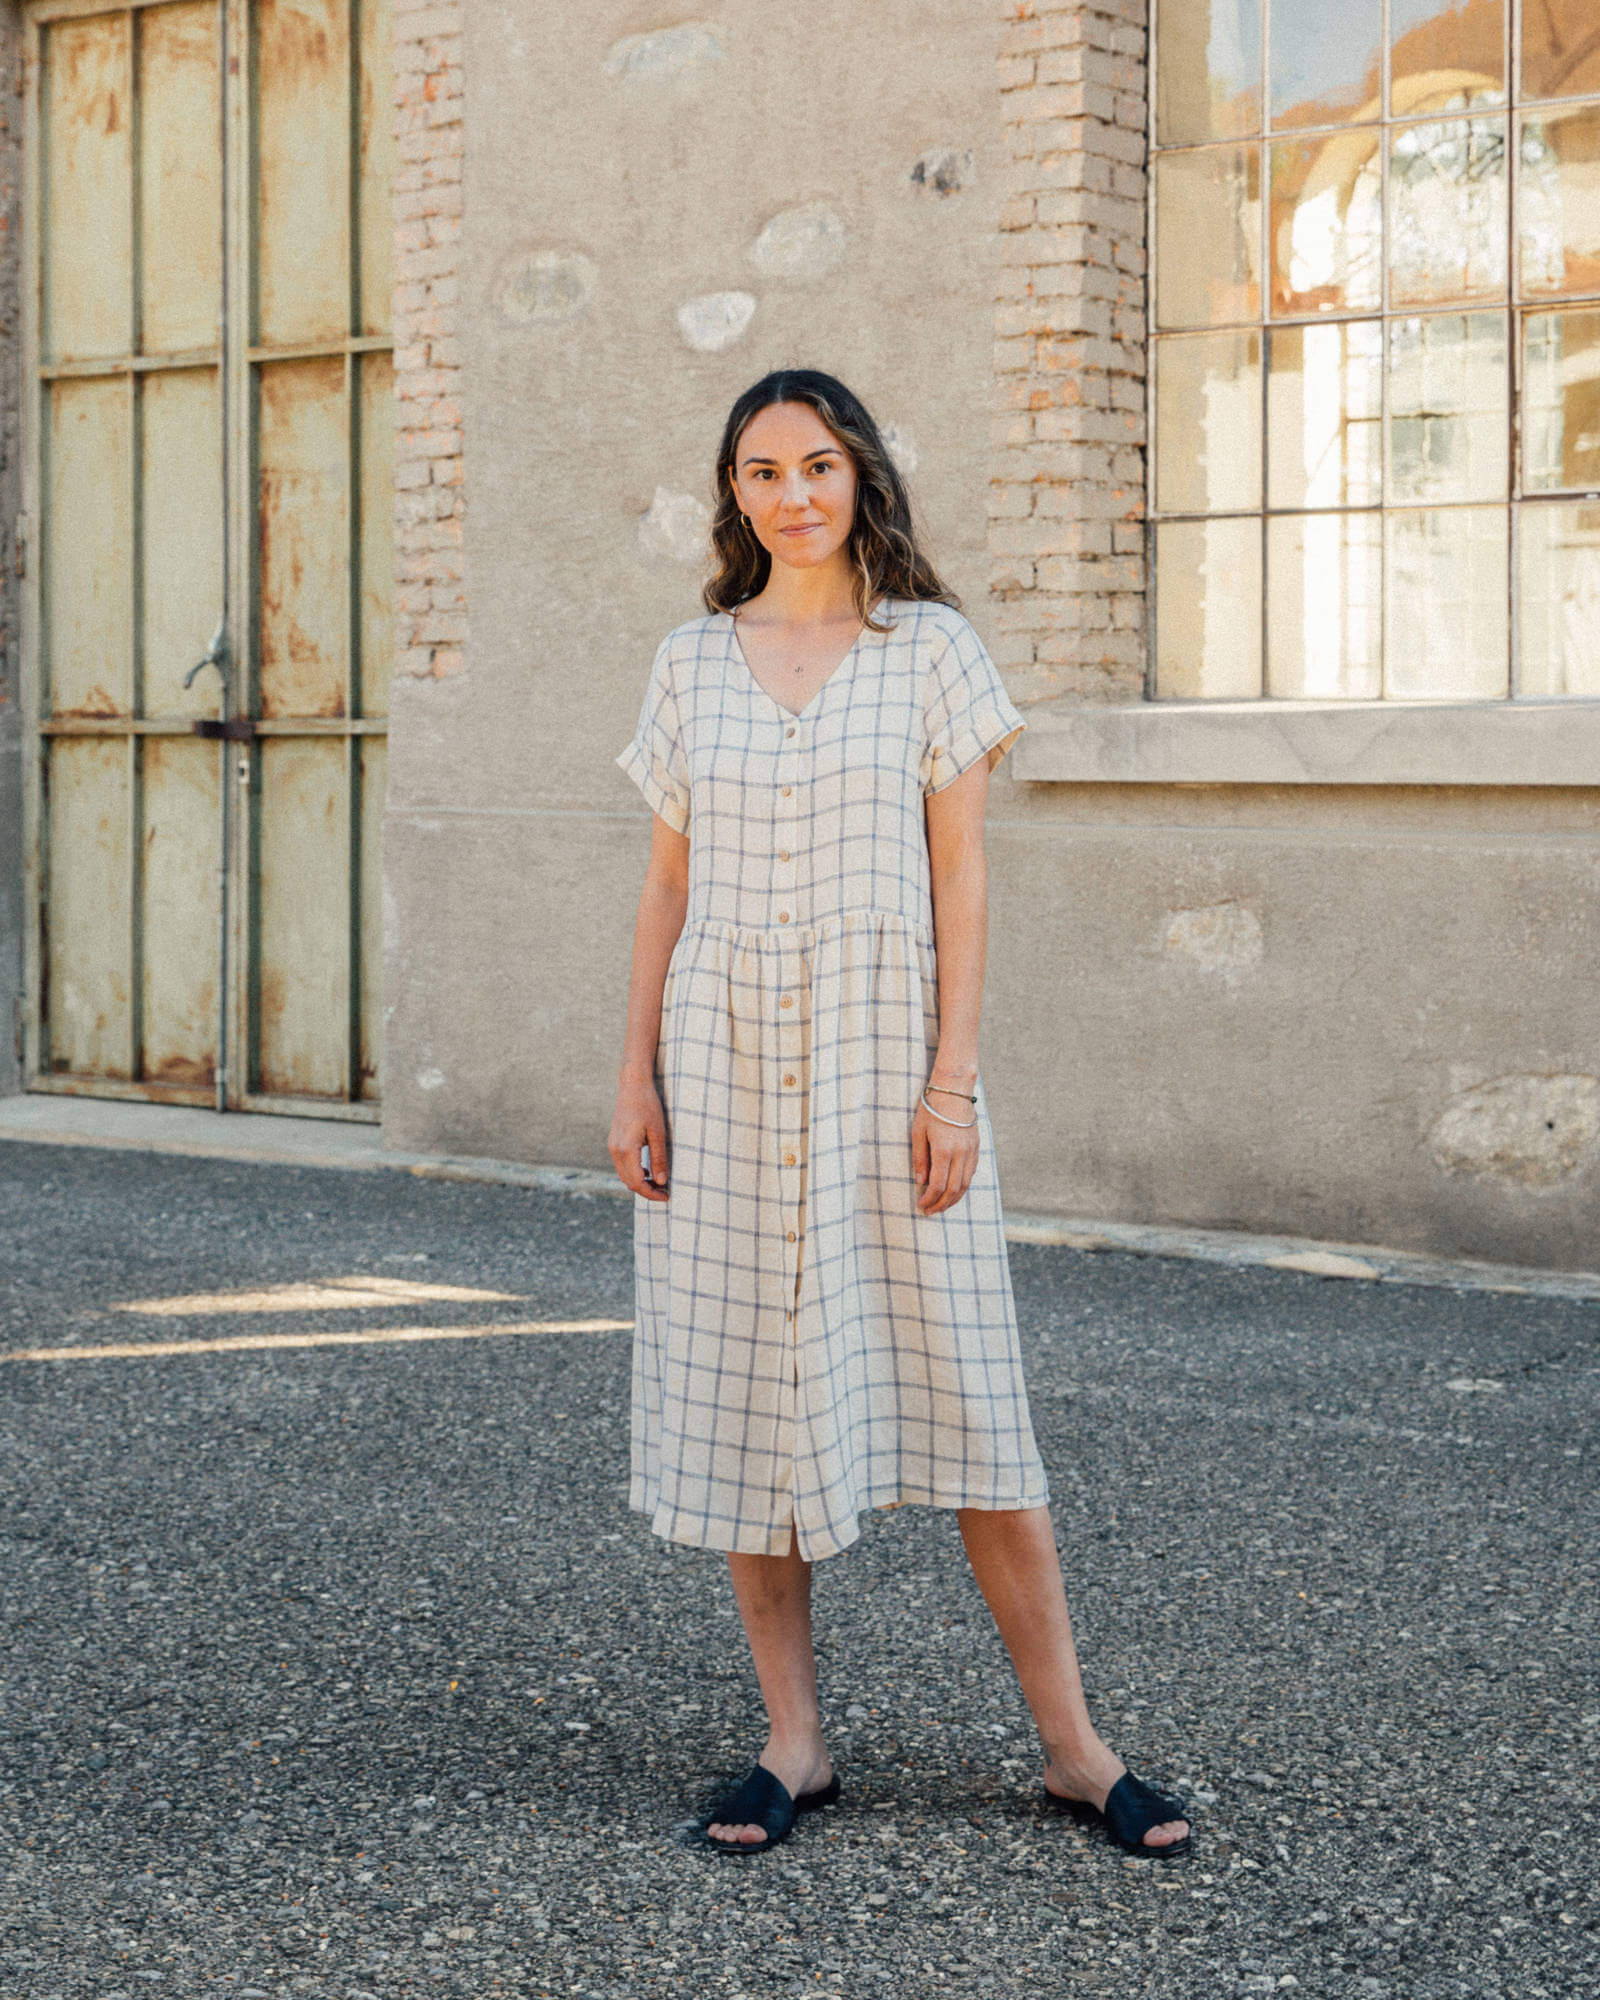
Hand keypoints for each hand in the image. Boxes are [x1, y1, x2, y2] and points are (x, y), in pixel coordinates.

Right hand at [609, 1076, 668, 1201]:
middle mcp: (615, 1150)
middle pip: (628, 1182)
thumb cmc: (648, 1106)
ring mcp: (612, 1146)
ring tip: (658, 1182)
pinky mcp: (613, 1142)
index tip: (666, 1196)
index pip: (637, 1182)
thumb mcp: (658, 1133)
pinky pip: (622, 1165)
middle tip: (665, 1191)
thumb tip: (660, 1181)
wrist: (632, 1086)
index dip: (651, 1194)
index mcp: (626, 1149)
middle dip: (646, 1191)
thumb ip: (659, 1158)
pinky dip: (634, 1172)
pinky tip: (648, 1169)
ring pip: (624, 1175)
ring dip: (639, 1182)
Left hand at [911, 1089, 978, 1215]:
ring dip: (954, 1199)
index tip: (921, 1205)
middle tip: (930, 1211)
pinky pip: (971, 1174)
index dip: (930, 1199)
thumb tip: (920, 1182)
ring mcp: (971, 1151)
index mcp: (944, 1150)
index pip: (938, 1185)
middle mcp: (961, 1153)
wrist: (954, 1091)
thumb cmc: (931, 1109)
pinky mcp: (976, 1148)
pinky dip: (962, 1187)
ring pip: (965, 1184)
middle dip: (941, 1204)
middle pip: (954, 1189)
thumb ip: (920, 1158)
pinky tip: (954, 1191)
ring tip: (941, 1206)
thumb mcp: (918, 1132)